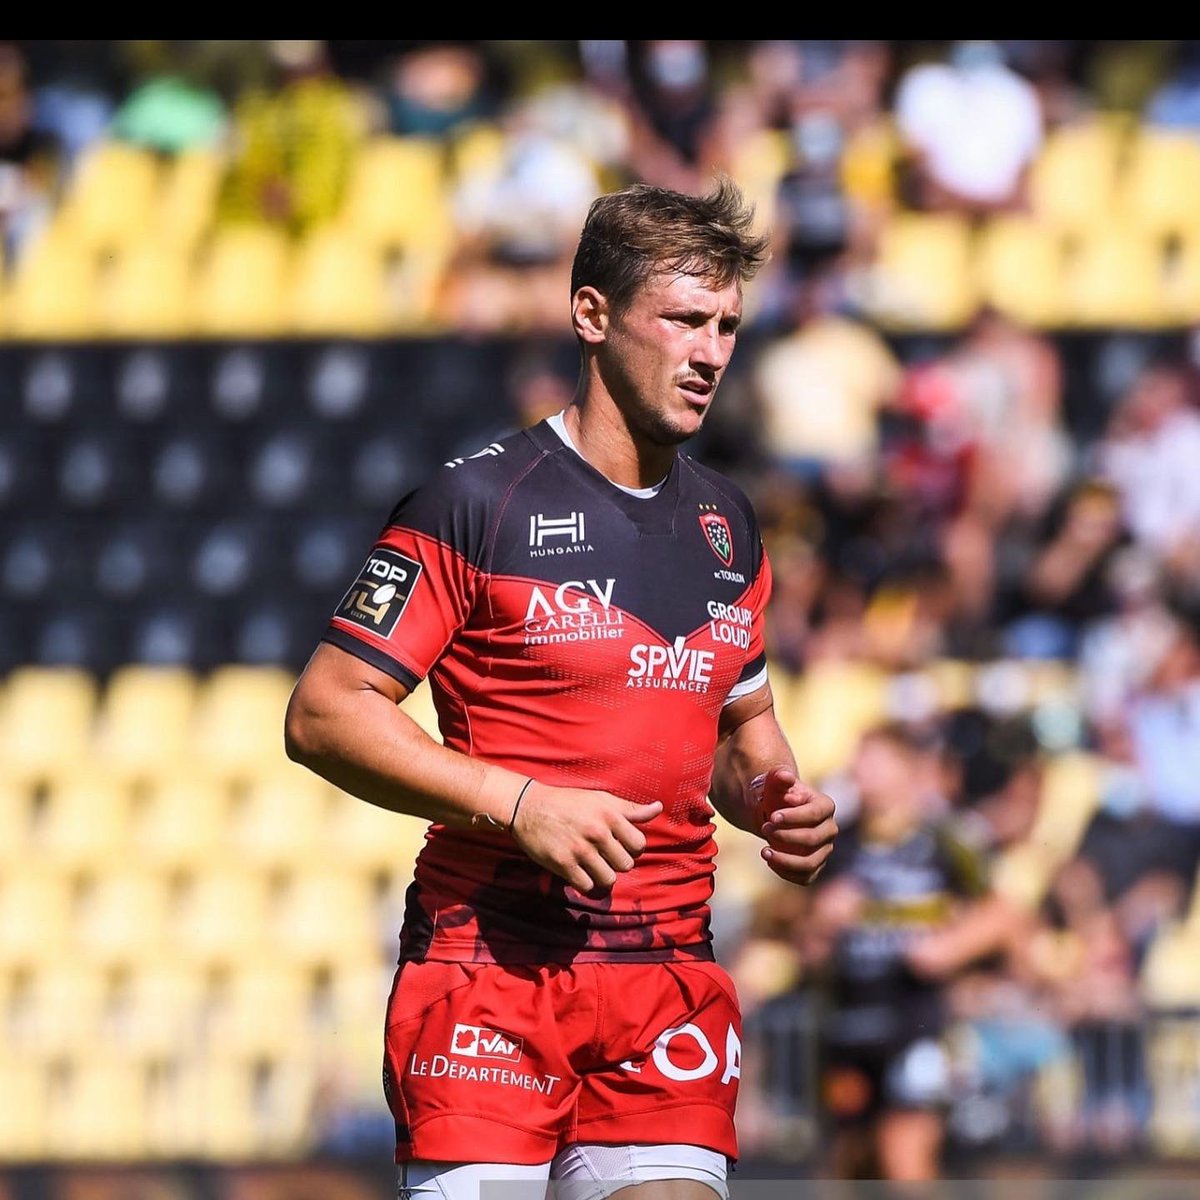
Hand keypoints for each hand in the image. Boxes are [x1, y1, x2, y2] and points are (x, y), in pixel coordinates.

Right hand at [511, 781, 661, 894]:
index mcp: (609, 814)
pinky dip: (586, 884)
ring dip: (603, 877)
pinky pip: (587, 887)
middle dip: (617, 863)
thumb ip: (630, 809)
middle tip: (604, 856)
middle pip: (626, 865)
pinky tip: (580, 873)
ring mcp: (579, 849)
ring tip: (593, 867)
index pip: (639, 845)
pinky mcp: (563, 864)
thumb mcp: (600, 799)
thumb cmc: (568, 802)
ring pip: (609, 879)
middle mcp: (597, 832)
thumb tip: (658, 808)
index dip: (632, 848)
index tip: (619, 845)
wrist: (527, 807)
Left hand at [753, 766, 836, 885]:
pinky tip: (770, 860)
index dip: (793, 817)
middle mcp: (830, 830)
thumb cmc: (778, 796)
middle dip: (786, 836)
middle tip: (763, 829)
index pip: (815, 814)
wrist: (776, 814)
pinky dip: (786, 872)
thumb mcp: (776, 783)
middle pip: (812, 839)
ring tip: (764, 851)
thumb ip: (779, 777)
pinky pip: (805, 877)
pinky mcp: (815, 867)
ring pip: (810, 863)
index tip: (772, 817)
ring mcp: (824, 850)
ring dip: (785, 860)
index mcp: (825, 806)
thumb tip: (785, 777)